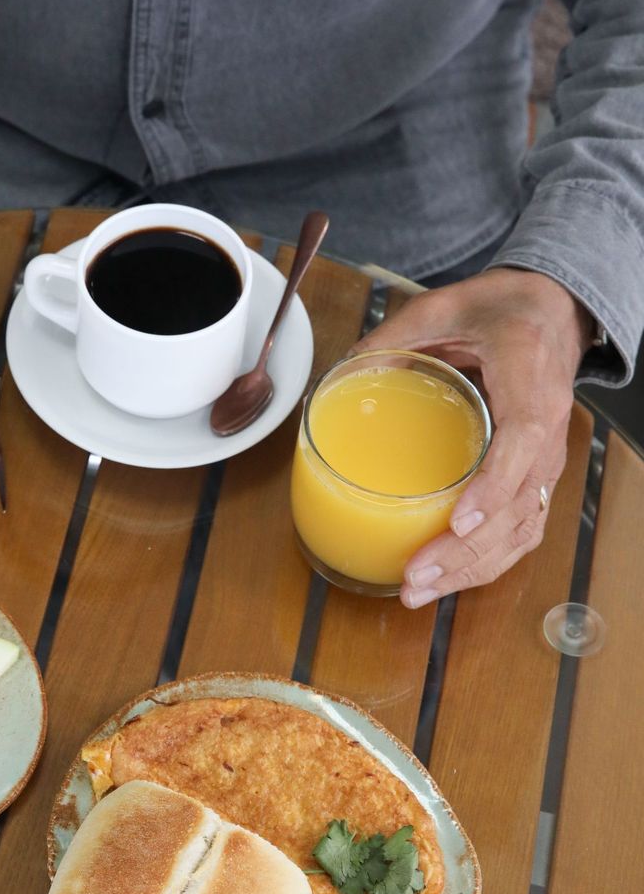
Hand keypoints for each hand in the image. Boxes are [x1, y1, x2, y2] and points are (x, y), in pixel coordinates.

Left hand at [353, 268, 593, 607]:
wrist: (552, 313)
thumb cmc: (502, 309)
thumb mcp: (445, 303)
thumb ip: (394, 334)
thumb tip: (341, 372)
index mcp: (530, 380)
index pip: (524, 441)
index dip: (494, 485)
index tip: (458, 520)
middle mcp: (548, 428)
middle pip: (519, 505)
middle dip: (466, 550)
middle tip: (414, 575)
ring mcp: (545, 460)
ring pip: (521, 529)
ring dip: (472, 568)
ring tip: (418, 590)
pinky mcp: (534, 479)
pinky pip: (519, 531)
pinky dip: (485, 563)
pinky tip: (444, 580)